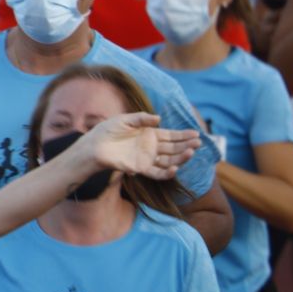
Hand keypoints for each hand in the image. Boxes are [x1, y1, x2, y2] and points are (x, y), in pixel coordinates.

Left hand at [74, 111, 199, 178]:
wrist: (94, 145)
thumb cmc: (107, 130)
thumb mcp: (124, 119)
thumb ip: (141, 119)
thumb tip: (159, 118)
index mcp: (149, 134)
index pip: (171, 135)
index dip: (183, 135)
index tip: (196, 133)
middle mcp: (151, 147)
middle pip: (173, 148)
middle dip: (186, 145)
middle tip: (198, 143)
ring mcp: (147, 158)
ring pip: (170, 160)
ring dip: (181, 158)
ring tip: (191, 152)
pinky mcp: (141, 168)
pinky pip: (157, 173)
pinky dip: (167, 172)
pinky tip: (175, 168)